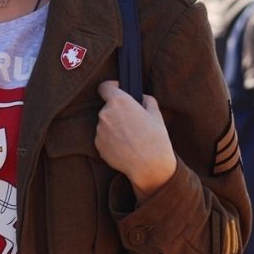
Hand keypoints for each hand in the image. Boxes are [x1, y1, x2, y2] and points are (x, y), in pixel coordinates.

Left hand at [95, 81, 176, 200]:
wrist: (149, 166)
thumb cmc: (155, 139)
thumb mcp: (156, 114)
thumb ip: (146, 100)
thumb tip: (141, 98)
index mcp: (119, 101)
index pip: (104, 87)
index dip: (111, 87)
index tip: (117, 90)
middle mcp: (105, 113)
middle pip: (108, 107)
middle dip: (118, 111)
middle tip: (132, 121)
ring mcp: (99, 130)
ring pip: (106, 123)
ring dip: (114, 127)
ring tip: (130, 137)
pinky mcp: (98, 145)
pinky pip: (103, 138)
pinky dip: (111, 140)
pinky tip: (125, 147)